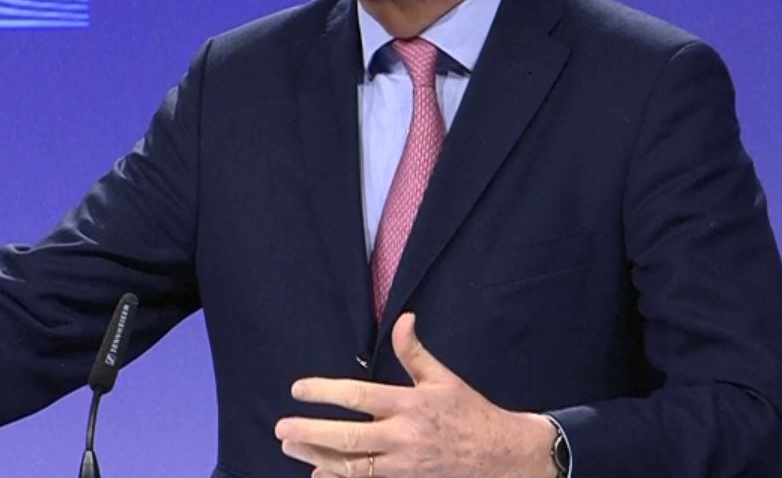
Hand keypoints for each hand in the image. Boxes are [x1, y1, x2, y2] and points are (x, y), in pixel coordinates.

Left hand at [274, 312, 556, 477]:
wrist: (500, 456)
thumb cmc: (469, 412)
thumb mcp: (443, 378)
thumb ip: (415, 352)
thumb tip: (404, 318)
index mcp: (410, 405)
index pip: (359, 397)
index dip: (324, 393)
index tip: (298, 390)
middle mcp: (403, 437)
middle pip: (347, 438)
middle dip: (310, 433)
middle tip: (281, 428)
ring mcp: (404, 467)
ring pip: (352, 468)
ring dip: (317, 459)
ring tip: (292, 448)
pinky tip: (319, 476)